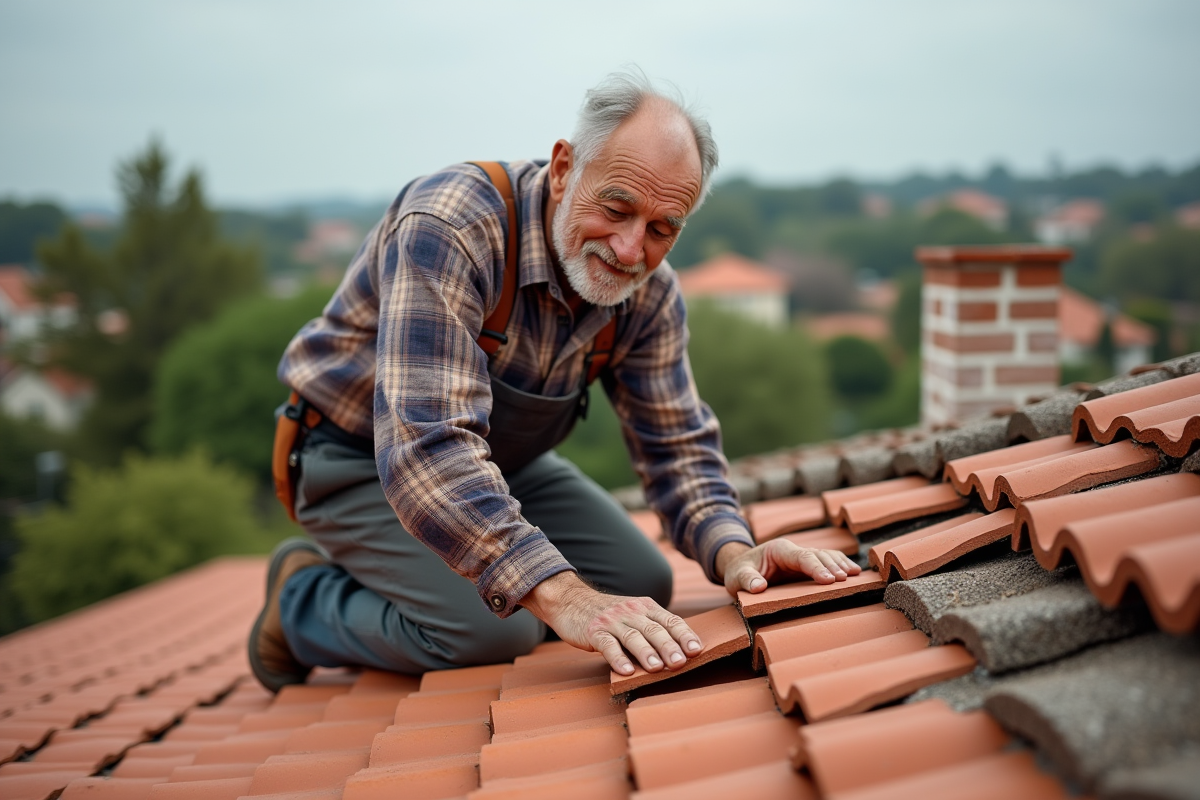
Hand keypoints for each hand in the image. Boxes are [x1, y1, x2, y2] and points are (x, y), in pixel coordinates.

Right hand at [520, 572, 702, 675]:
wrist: (570, 600)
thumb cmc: (609, 614)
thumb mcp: (634, 614)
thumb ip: (653, 628)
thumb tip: (681, 653)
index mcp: (646, 607)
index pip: (670, 620)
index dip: (684, 635)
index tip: (697, 650)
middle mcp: (631, 611)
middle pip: (654, 629)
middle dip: (669, 646)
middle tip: (680, 663)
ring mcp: (612, 620)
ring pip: (633, 637)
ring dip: (647, 653)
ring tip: (657, 668)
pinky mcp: (594, 631)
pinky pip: (608, 645)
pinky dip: (618, 658)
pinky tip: (626, 671)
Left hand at [716, 540, 861, 595]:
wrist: (740, 567)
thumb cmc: (739, 572)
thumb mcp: (737, 577)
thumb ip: (747, 580)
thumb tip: (759, 588)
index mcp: (779, 550)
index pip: (802, 557)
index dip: (816, 568)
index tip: (829, 580)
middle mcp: (793, 550)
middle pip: (818, 555)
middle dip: (832, 566)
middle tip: (845, 580)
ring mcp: (801, 557)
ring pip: (825, 556)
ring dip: (840, 564)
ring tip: (855, 575)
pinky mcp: (805, 565)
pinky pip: (826, 562)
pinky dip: (840, 564)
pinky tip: (853, 572)